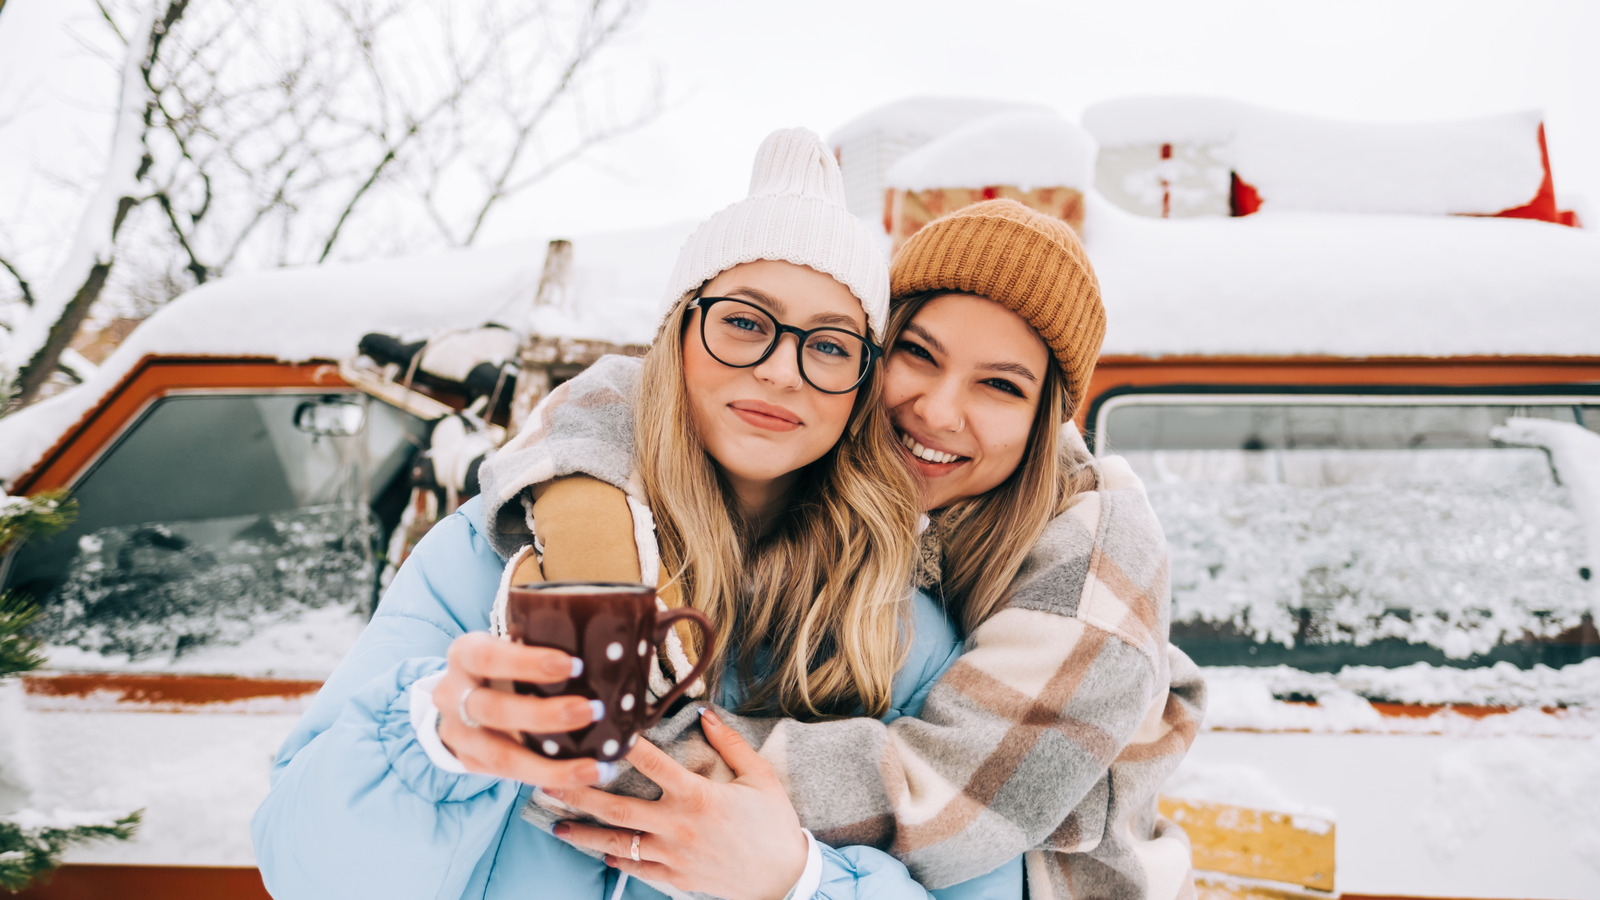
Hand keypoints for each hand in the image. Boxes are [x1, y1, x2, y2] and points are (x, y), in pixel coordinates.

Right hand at [434, 632, 609, 785]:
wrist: (461, 696)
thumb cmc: (504, 662)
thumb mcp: (511, 642)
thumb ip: (546, 641)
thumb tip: (620, 639)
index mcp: (465, 654)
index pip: (489, 657)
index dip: (529, 663)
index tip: (575, 665)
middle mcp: (452, 694)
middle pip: (494, 710)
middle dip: (545, 715)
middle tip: (593, 710)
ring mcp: (458, 733)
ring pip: (501, 756)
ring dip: (551, 765)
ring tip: (596, 766)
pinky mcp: (470, 763)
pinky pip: (510, 776)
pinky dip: (550, 778)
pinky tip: (587, 776)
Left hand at [548, 708, 807, 899]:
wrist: (784, 881)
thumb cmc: (774, 825)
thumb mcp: (761, 778)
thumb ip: (731, 744)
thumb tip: (706, 713)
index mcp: (697, 796)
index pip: (651, 763)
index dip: (623, 745)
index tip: (597, 729)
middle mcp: (677, 825)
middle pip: (616, 807)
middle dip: (579, 794)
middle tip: (548, 781)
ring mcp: (672, 855)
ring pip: (617, 842)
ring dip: (583, 832)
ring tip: (556, 823)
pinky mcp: (674, 878)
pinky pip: (635, 868)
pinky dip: (614, 859)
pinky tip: (598, 851)